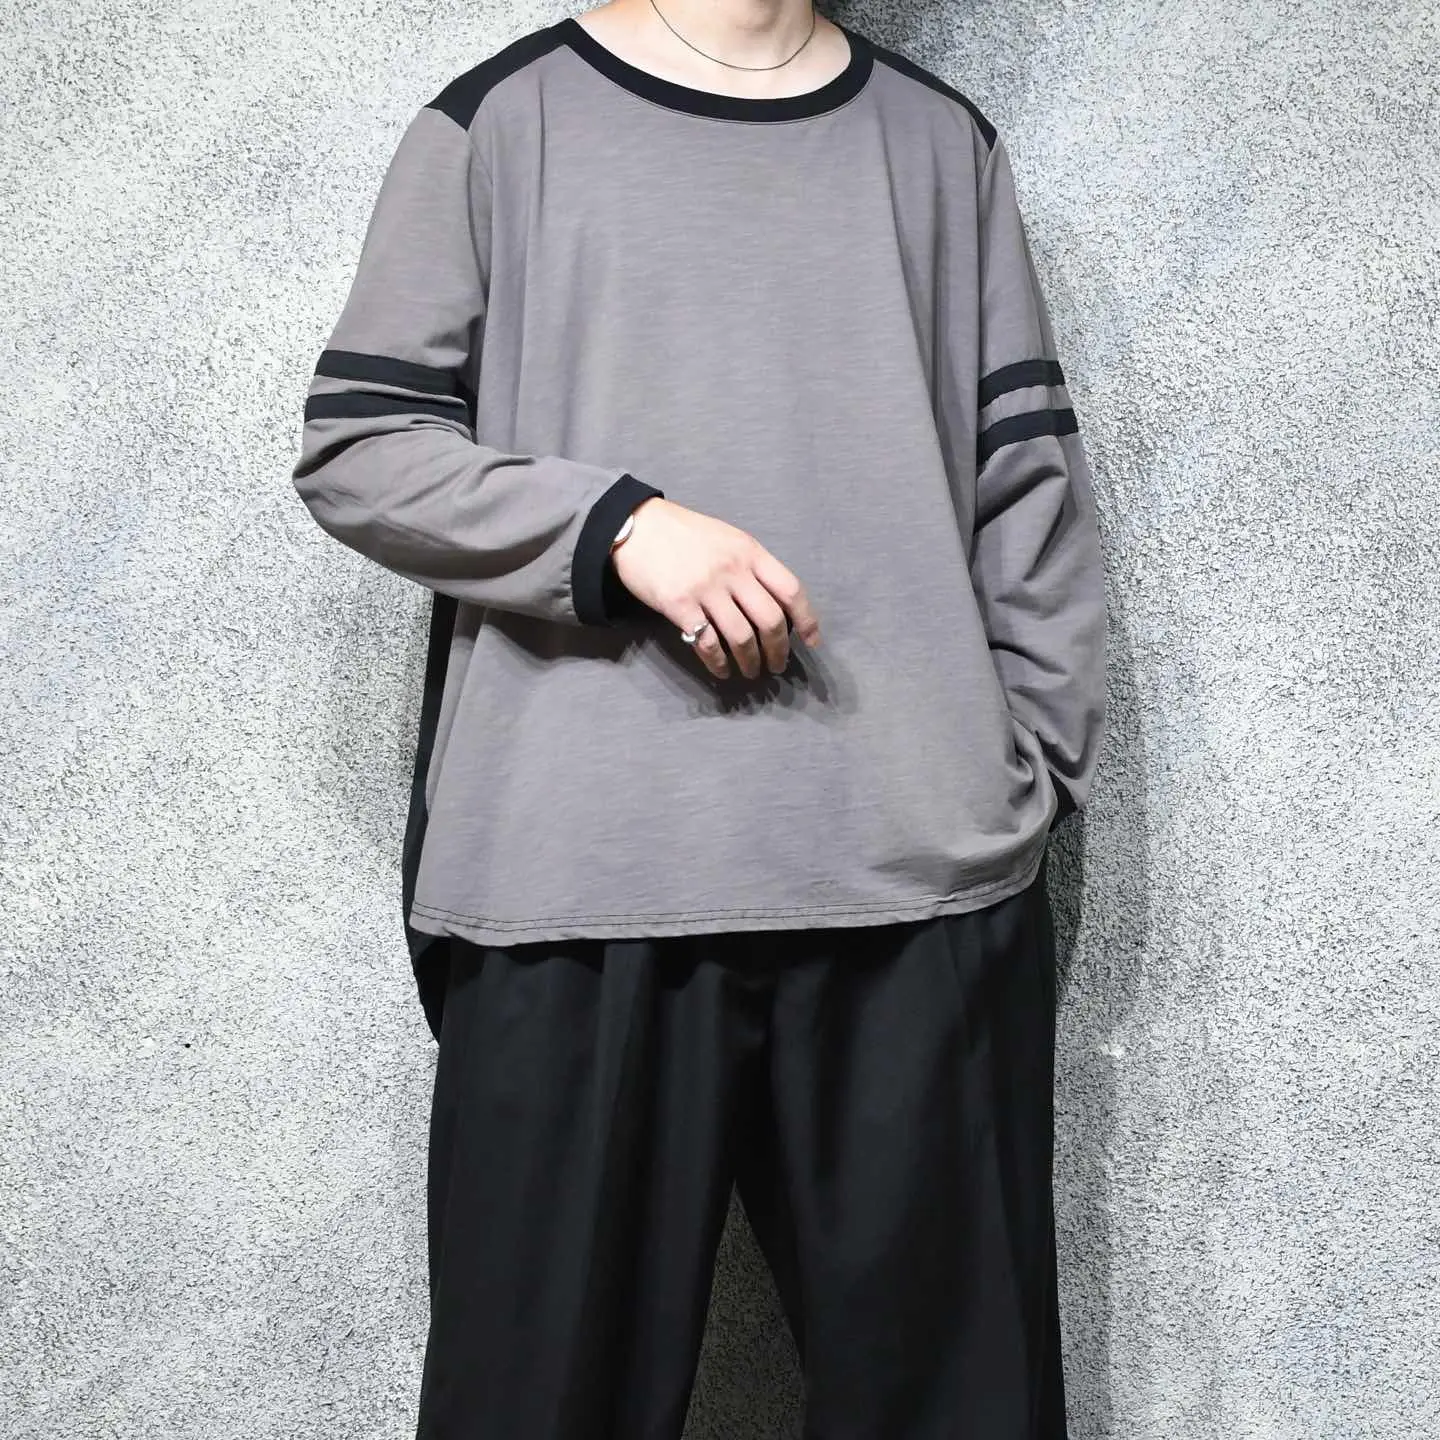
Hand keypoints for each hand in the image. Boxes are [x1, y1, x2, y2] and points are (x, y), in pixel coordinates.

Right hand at [610, 498, 820, 679]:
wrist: (636, 527)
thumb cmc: (684, 534)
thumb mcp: (727, 539)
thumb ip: (751, 567)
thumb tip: (776, 605)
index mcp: (750, 552)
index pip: (790, 590)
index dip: (807, 620)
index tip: (812, 642)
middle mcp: (733, 570)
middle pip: (770, 621)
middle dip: (778, 651)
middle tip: (776, 665)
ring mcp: (705, 588)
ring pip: (741, 638)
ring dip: (750, 661)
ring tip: (750, 672)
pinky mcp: (679, 605)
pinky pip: (707, 643)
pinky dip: (718, 663)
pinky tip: (722, 670)